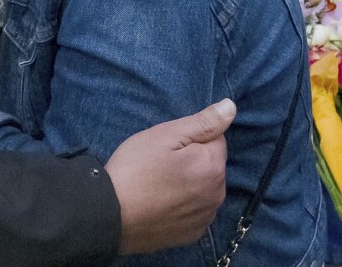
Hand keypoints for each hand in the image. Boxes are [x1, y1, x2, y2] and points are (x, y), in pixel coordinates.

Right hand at [106, 99, 233, 254]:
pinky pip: (194, 212)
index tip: (167, 147)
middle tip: (159, 165)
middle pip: (211, 166)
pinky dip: (182, 206)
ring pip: (203, 189)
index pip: (215, 140)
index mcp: (213, 167)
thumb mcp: (165, 136)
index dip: (190, 139)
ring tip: (158, 186)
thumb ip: (202, 122)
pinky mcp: (191, 234)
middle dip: (192, 161)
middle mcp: (217, 195)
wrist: (110, 215)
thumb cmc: (135, 169)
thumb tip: (231, 107)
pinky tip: (160, 205)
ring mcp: (204, 218)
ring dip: (189, 184)